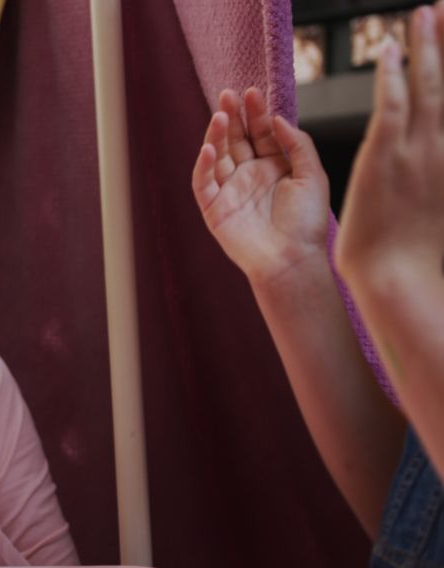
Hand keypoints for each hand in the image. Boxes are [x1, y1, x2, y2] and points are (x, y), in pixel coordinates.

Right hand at [191, 88, 331, 286]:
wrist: (293, 260)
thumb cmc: (307, 224)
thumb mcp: (312, 176)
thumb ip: (298, 144)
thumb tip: (277, 119)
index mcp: (272, 167)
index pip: (259, 133)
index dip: (256, 113)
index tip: (253, 92)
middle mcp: (249, 176)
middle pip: (235, 139)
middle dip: (231, 116)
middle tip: (228, 94)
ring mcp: (230, 191)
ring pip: (217, 155)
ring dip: (215, 135)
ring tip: (219, 114)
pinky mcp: (214, 208)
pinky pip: (204, 183)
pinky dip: (203, 166)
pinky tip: (209, 149)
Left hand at [336, 4, 443, 286]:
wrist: (405, 285)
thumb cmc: (427, 260)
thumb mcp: (435, 207)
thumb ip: (436, 171)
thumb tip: (432, 157)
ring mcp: (422, 150)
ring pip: (429, 85)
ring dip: (428, 46)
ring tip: (426, 13)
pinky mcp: (387, 157)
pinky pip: (392, 105)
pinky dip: (393, 74)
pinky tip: (389, 48)